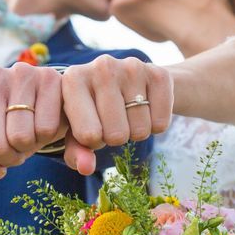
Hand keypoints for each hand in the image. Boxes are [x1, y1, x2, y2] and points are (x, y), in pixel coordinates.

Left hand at [0, 63, 66, 190]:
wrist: (41, 103)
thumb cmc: (3, 128)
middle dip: (8, 159)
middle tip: (14, 148)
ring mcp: (20, 73)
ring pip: (20, 138)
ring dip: (28, 148)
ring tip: (29, 133)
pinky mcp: (50, 78)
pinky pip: (45, 128)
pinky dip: (48, 136)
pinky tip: (44, 122)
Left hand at [61, 55, 173, 173]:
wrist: (130, 82)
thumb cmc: (95, 111)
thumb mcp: (78, 131)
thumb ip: (76, 153)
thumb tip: (86, 168)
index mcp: (73, 79)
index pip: (87, 135)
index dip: (93, 142)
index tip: (93, 129)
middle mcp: (101, 66)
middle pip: (116, 135)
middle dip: (116, 138)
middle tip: (114, 122)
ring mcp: (131, 67)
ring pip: (140, 130)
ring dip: (136, 132)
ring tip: (129, 115)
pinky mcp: (159, 73)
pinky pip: (161, 123)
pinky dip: (156, 126)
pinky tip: (147, 110)